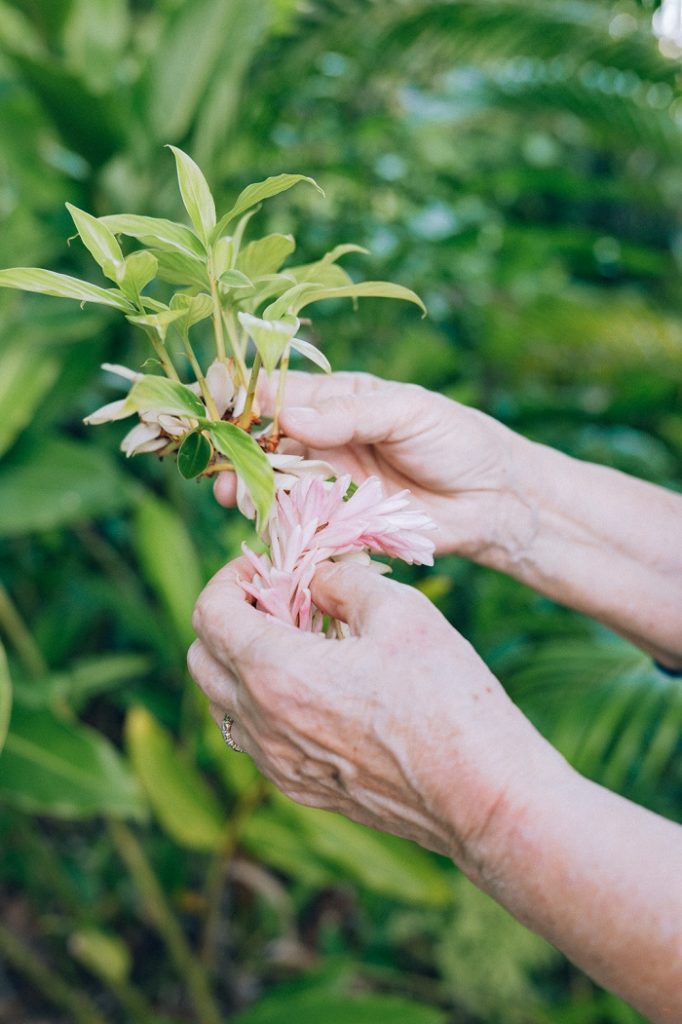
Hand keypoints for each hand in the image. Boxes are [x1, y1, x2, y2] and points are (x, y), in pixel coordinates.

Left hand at [188, 556, 561, 869]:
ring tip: (302, 641)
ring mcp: (278, 764)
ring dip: (244, 662)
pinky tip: (321, 687)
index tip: (263, 563)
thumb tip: (315, 578)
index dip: (229, 577)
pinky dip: (267, 702)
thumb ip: (341, 582)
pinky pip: (257, 738)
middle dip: (228, 618)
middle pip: (202, 660)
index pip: (209, 614)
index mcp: (275, 672)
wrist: (481, 795)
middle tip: (279, 599)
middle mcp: (262, 724)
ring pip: (224, 702)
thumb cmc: (445, 696)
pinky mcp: (301, 789)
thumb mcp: (398, 611)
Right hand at [214, 371, 532, 561]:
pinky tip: (260, 523)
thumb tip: (289, 416)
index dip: (245, 399)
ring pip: (275, 482)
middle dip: (237, 452)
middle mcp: (326, 439)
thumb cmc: (454, 439)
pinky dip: (276, 522)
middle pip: (266, 442)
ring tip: (231, 496)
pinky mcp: (339, 521)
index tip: (215, 406)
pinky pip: (299, 520)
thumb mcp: (406, 412)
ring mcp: (330, 481)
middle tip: (216, 465)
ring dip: (249, 488)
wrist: (492, 499)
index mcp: (339, 400)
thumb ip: (350, 414)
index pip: (280, 394)